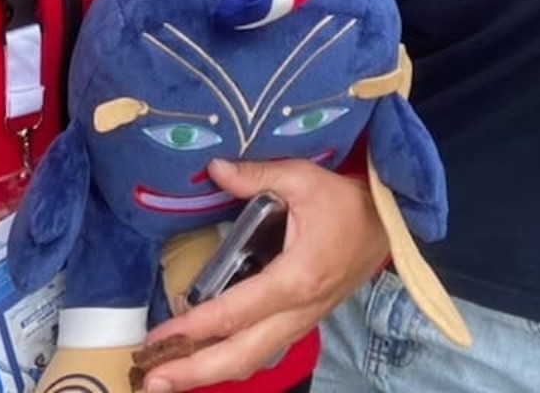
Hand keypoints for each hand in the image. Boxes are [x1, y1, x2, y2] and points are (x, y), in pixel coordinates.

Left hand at [139, 157, 388, 392]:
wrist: (389, 224)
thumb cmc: (346, 200)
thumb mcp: (303, 178)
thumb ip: (256, 176)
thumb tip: (213, 168)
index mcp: (296, 278)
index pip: (237, 312)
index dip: (195, 327)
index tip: (160, 337)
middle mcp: (298, 311)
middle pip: (242, 355)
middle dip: (195, 371)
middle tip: (151, 382)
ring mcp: (303, 322)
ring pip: (253, 360)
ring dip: (210, 373)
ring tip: (169, 380)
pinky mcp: (304, 321)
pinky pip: (264, 350)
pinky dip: (232, 360)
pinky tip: (206, 360)